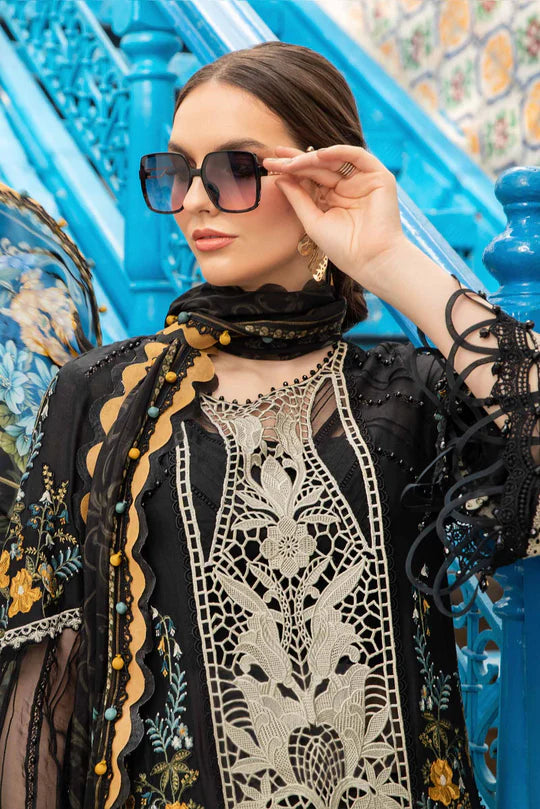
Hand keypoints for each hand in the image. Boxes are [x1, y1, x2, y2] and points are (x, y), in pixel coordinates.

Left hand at [263, 145, 406, 289]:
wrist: (371, 260)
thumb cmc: (343, 248)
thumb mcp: (313, 221)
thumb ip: (298, 198)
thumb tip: (279, 178)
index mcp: (332, 197)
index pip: (309, 176)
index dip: (290, 169)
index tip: (269, 163)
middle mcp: (347, 186)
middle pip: (319, 166)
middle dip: (296, 160)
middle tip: (274, 155)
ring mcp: (362, 180)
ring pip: (334, 160)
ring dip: (312, 157)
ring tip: (292, 160)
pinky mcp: (378, 177)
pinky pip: (358, 156)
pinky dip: (339, 152)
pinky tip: (320, 154)